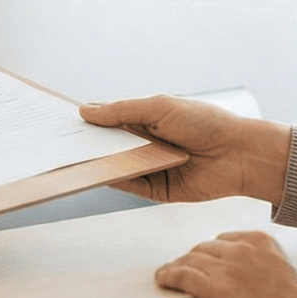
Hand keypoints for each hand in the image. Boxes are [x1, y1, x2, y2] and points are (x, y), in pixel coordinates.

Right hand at [80, 96, 289, 204]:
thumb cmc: (203, 122)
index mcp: (145, 120)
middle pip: (108, 145)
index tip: (61, 120)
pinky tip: (98, 174)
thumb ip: (121, 111)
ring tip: (70, 159)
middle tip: (58, 143)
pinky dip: (114, 180)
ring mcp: (149, 167)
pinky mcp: (157, 190)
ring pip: (116, 166)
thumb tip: (85, 111)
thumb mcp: (158, 107)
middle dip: (86, 144)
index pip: (109, 120)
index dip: (88, 121)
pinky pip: (130, 185)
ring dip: (96, 163)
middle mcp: (145, 144)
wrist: (238, 153)